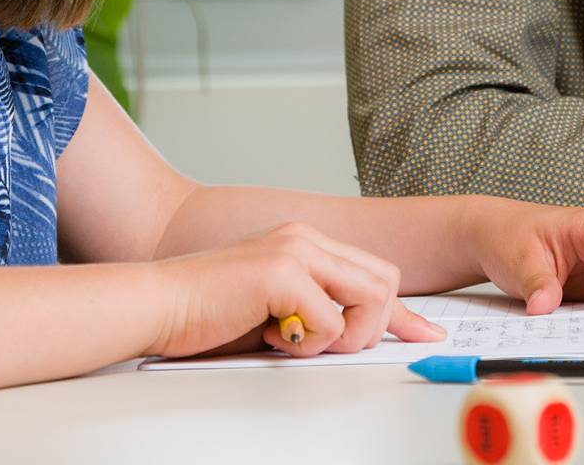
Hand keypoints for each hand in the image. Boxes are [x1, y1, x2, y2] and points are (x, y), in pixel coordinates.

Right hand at [149, 222, 446, 358]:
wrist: (157, 304)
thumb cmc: (207, 312)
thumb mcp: (276, 311)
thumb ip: (316, 312)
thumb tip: (355, 336)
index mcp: (305, 242)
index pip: (374, 272)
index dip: (402, 313)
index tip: (425, 335)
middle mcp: (305, 238)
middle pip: (385, 283)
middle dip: (369, 326)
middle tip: (325, 345)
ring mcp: (295, 250)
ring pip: (370, 298)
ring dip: (342, 334)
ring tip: (297, 340)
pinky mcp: (281, 273)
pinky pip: (330, 321)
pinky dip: (309, 343)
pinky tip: (273, 336)